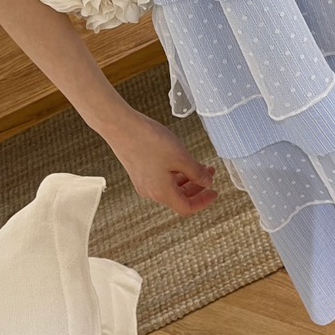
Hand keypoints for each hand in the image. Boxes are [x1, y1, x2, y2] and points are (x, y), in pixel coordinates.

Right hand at [103, 105, 218, 215]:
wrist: (120, 127)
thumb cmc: (149, 141)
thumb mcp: (181, 157)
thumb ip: (196, 172)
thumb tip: (207, 182)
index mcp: (162, 193)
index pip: (187, 208)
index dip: (203, 202)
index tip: (214, 192)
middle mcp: (151, 192)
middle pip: (179, 199)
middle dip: (197, 188)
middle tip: (210, 174)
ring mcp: (143, 182)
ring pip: (170, 188)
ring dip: (187, 179)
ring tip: (199, 165)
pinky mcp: (138, 172)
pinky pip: (161, 180)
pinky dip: (175, 174)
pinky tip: (180, 161)